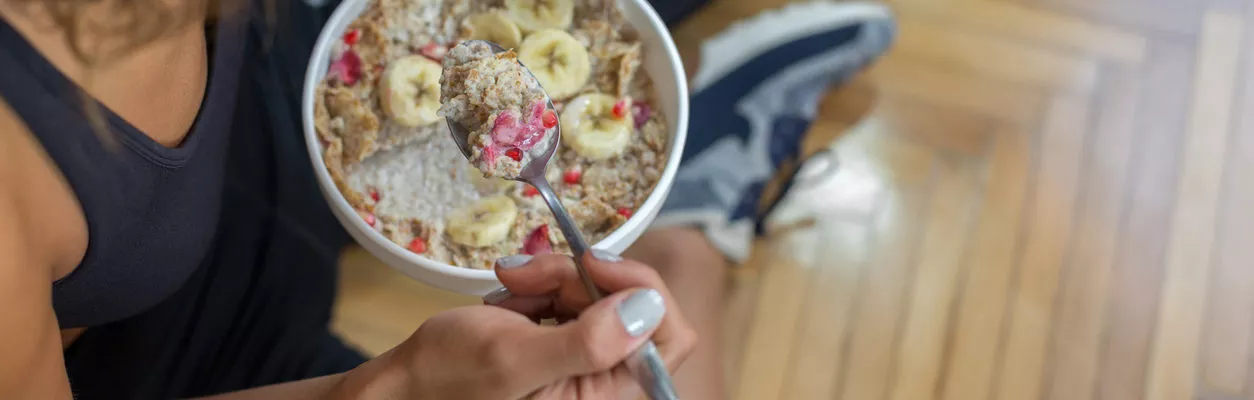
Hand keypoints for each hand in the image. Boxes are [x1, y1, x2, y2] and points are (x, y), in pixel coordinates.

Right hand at [388, 251, 696, 399]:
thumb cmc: (445, 383)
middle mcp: (608, 386)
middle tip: (522, 273)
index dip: (640, 288)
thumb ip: (588, 340)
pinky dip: (542, 288)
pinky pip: (577, 299)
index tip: (593, 262)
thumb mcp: (514, 359)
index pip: (670, 335)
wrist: (403, 388)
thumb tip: (648, 305)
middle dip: (578, 279)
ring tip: (507, 290)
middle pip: (631, 304)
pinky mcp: (569, 347)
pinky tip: (508, 302)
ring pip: (602, 294)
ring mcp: (589, 365)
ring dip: (553, 280)